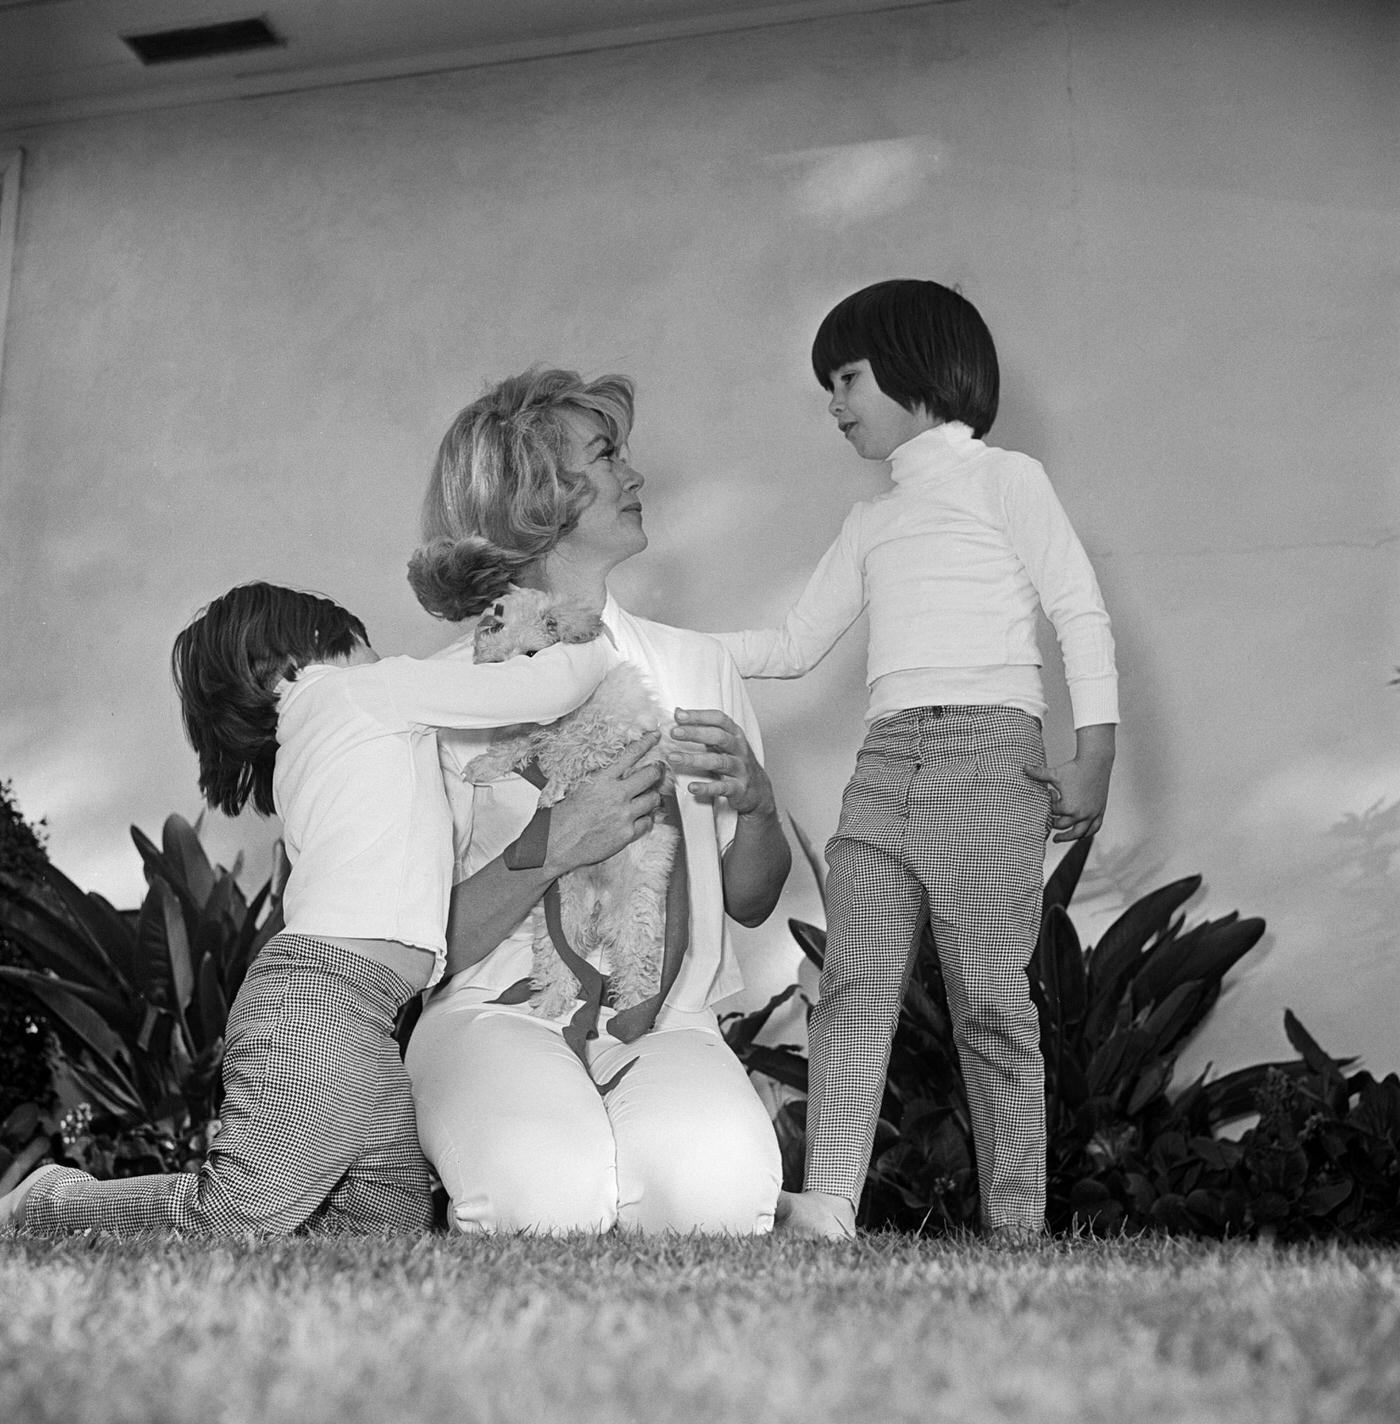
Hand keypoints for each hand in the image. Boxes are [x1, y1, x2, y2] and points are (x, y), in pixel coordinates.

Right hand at [542, 732, 664, 873]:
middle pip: (650, 775)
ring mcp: (624, 815)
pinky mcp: (627, 834)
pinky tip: (640, 818)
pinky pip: (647, 823)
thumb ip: (599, 780)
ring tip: (649, 797)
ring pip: (653, 799)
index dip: (646, 742)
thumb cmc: (562, 818)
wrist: (556, 844)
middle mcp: (616, 795)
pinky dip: (646, 819)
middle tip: (659, 770)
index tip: (655, 736)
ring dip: (653, 797)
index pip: (630, 755)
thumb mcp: (577, 789)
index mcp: (602, 780)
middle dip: (658, 771)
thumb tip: (613, 771)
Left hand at [668, 708, 774, 816]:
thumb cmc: (734, 761)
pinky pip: (722, 787)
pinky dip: (706, 788)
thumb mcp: (722, 742)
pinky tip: (692, 787)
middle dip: (695, 733)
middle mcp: (739, 749)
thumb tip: (678, 712)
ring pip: (718, 762)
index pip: (719, 719)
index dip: (700, 716)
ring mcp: (740, 769)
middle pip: (719, 737)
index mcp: (735, 735)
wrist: (757, 789)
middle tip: (674, 733)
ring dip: (694, 759)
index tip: (678, 716)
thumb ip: (702, 727)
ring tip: (673, 758)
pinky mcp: (738, 788)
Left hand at [1024, 723, 1114, 842]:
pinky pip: (1094, 828)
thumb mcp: (1054, 773)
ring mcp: (1092, 814)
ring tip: (1058, 839)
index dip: (1048, 805)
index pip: (1053, 813)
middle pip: (1063, 826)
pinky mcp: (1100, 812)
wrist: (1096, 762)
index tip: (1049, 797)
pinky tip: (1080, 835)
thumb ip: (1038, 773)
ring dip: (1068, 837)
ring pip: (1079, 833)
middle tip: (1047, 826)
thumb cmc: (1075, 768)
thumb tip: (1023, 767)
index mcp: (1068, 807)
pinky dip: (1087, 833)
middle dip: (1054, 824)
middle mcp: (1081, 814)